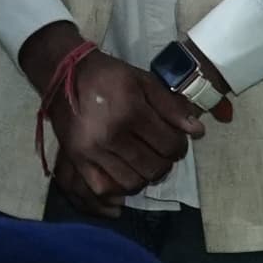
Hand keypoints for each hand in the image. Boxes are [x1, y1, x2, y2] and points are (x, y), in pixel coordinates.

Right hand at [33, 32, 204, 202]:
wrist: (64, 73)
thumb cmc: (109, 76)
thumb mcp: (144, 81)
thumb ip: (171, 107)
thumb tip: (198, 132)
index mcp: (131, 111)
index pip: (169, 145)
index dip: (180, 148)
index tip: (176, 143)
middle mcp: (112, 134)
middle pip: (153, 168)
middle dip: (165, 164)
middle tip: (161, 154)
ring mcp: (92, 150)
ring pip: (131, 182)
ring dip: (144, 178)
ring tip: (144, 164)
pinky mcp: (77, 158)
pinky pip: (103, 188)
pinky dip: (118, 188)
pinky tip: (124, 175)